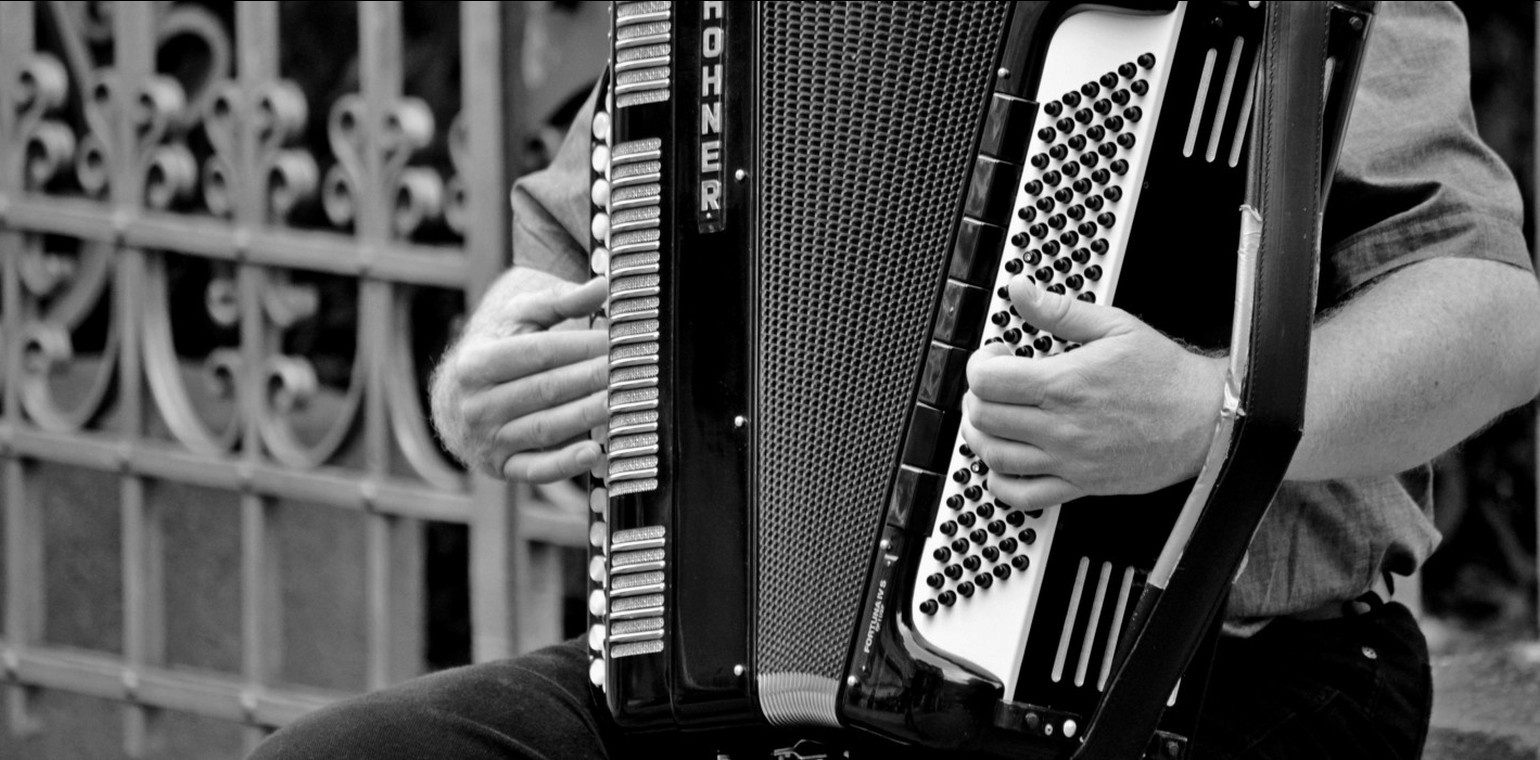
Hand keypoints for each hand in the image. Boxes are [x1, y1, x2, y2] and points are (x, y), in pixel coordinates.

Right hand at [430, 275, 608, 481]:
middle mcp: (477, 404)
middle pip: (546, 389)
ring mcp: (488, 439)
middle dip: (592, 379)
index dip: (581, 346)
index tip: (616, 342)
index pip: (538, 353)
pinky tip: (594, 452)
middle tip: (630, 371)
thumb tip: (602, 285)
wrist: (454, 403)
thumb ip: (559, 301)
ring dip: (587, 416)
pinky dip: (565, 464)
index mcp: (476, 363)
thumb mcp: (517, 321)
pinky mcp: (501, 467)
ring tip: (621, 402)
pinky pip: (536, 470)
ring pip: (545, 428)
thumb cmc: (496, 353)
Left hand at [961, 274, 1226, 509]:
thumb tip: (1021, 290)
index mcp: (1065, 384)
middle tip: (993, 383)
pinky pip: (1022, 496)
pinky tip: (1004, 461)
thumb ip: (1059, 310)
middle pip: (984, 416)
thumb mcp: (1115, 326)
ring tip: (992, 417)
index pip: (988, 380)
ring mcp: (1068, 460)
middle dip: (977, 395)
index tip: (995, 356)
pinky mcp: (1079, 485)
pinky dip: (999, 481)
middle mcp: (1061, 426)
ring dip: (980, 435)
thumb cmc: (1166, 376)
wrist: (1206, 420)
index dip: (980, 363)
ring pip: (994, 456)